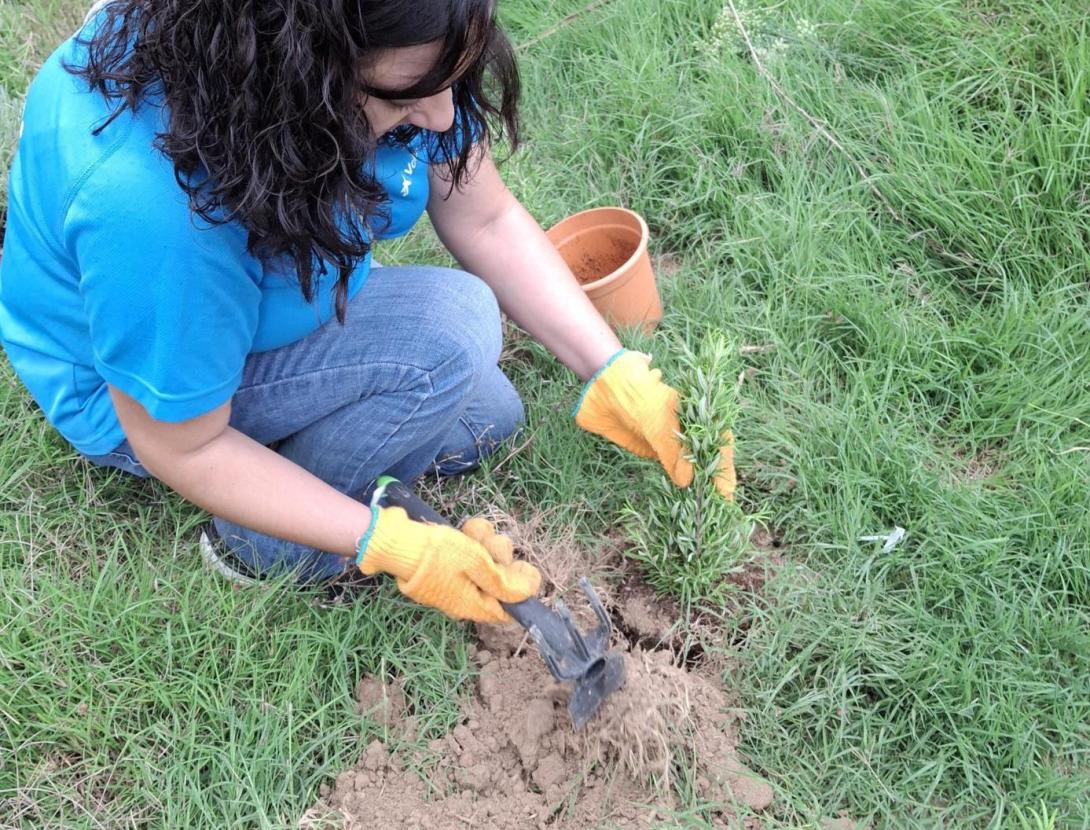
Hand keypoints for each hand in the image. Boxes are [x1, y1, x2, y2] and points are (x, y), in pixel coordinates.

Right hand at [356, 507, 540, 622]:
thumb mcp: (476, 564)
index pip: (508, 609)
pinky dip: (467, 542)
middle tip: (492, 542)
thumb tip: (525, 596)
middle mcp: (463, 600)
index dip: (519, 588)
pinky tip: (465, 530)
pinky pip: (463, 559)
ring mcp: (452, 585)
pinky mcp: (442, 570)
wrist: (397, 543)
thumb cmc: (438, 554)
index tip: (519, 565)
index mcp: (473, 606)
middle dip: (499, 557)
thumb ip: (502, 582)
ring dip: (484, 543)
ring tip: (474, 531)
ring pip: (481, 564)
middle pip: (496, 582)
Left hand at [574, 350, 735, 499]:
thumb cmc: (635, 395)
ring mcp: (671, 437)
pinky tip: (681, 495)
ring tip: (703, 504)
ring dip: (697, 481)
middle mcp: (688, 426)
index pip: (718, 444)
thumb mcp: (657, 423)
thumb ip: (672, 452)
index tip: (726, 493)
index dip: (724, 468)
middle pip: (708, 455)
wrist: (603, 383)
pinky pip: (669, 466)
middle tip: (718, 503)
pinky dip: (676, 480)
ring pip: (690, 462)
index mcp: (697, 414)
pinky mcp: (653, 447)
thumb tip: (687, 481)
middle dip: (713, 478)